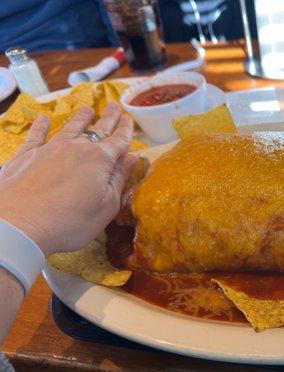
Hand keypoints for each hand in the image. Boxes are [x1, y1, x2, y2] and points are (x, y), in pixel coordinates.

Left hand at [0, 103, 137, 256]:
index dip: (126, 129)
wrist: (21, 224)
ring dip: (80, 118)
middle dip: (108, 118)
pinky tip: (43, 119)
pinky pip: (36, 135)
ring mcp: (50, 149)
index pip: (118, 141)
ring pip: (70, 128)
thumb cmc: (72, 220)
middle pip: (97, 130)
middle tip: (115, 106)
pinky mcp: (26, 155)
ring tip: (88, 109)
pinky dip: (41, 126)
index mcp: (100, 160)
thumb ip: (119, 179)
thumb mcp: (107, 205)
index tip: (129, 118)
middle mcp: (77, 148)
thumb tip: (132, 158)